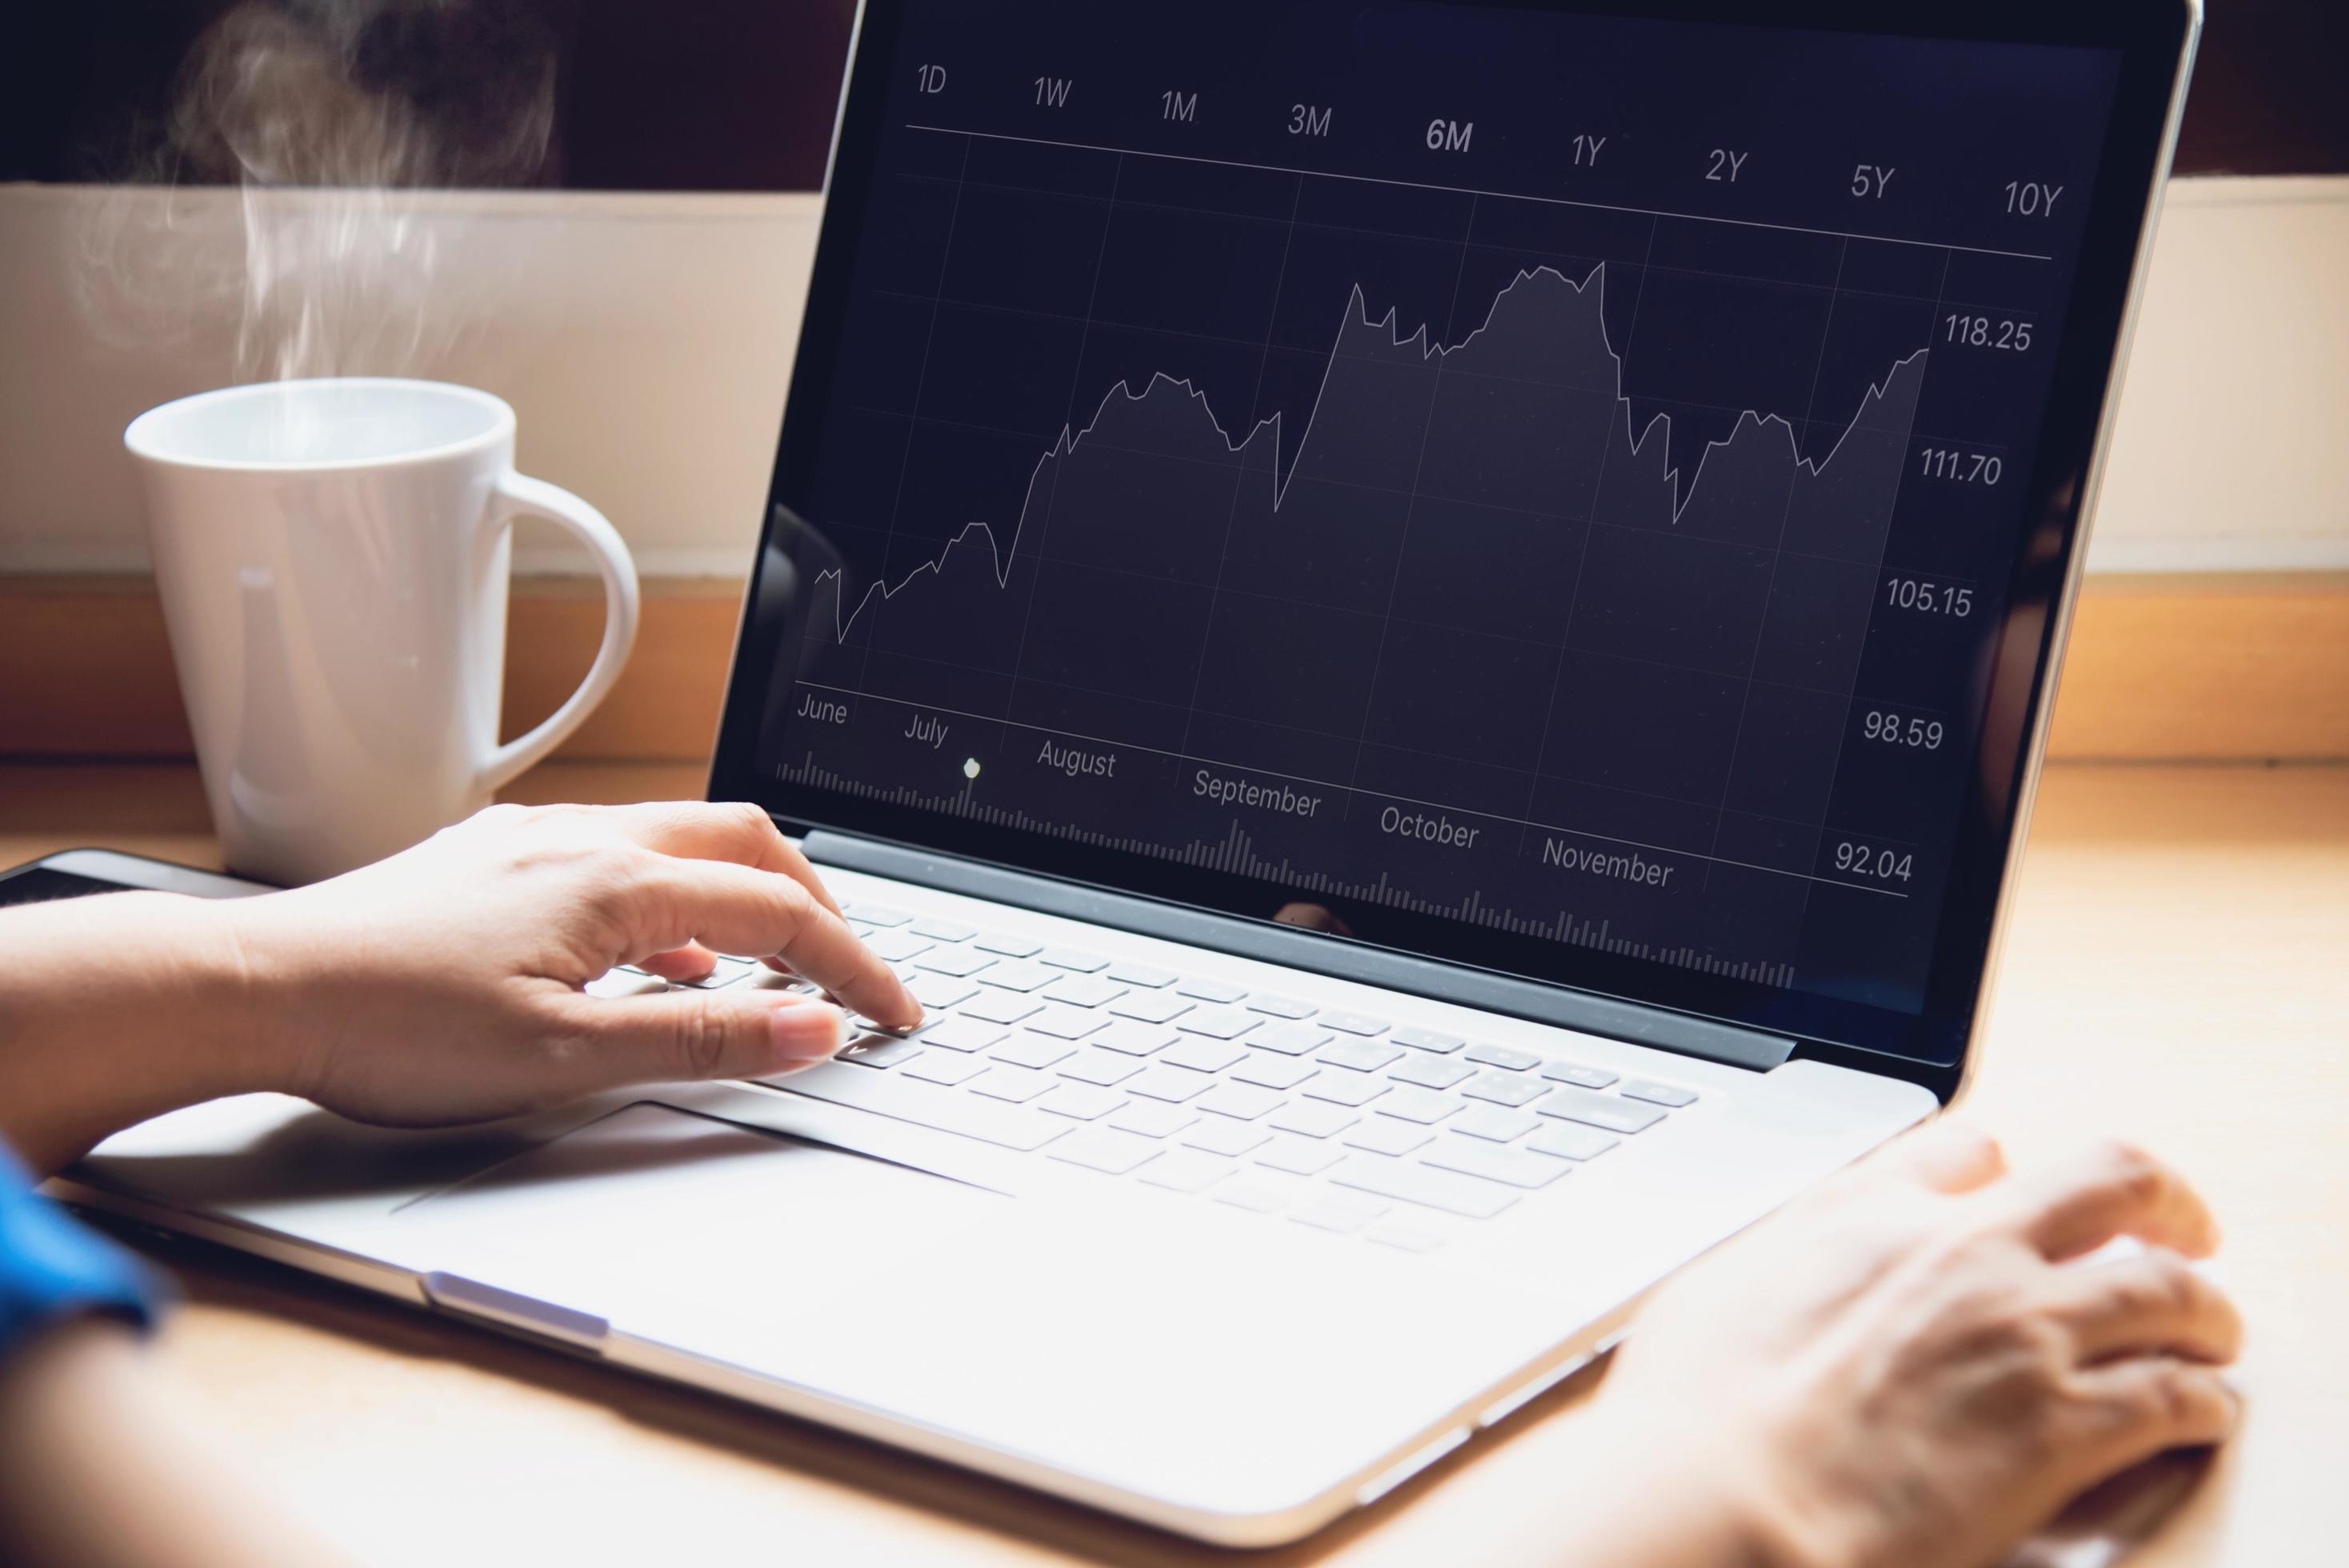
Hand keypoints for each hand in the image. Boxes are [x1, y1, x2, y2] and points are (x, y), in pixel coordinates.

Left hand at [222, 801, 920, 1127]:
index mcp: (616, 882)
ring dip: (744, 897)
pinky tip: (652, 964)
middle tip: (848, 971)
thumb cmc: (390, 1027)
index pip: (779, 913)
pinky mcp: (495, 854)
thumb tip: (811, 1029)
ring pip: (682, 842)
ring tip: (763, 972)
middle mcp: (584, 838)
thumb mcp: (563, 1059)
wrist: (255, 991)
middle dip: (818, 902)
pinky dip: (674, 903)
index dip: (854, 966)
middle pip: (747, 843)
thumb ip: (702, 1039)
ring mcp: (536, 839)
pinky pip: (621, 857)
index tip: (894, 1013)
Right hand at [1572, 1126, 2241, 1567]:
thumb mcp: (1718, 1285)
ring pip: (2169, 1290)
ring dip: (2203, 1309)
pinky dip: (2202, 1401)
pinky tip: (2200, 1411)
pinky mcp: (2064, 1425)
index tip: (2021, 1188)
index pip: (1972, 1152)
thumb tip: (1789, 1250)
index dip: (2008, 1171)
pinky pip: (2176, 1395)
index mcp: (1874, 1213)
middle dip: (2164, 1201)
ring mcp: (2024, 1334)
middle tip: (2180, 1228)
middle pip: (2111, 1181)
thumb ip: (1782, 1249)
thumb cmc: (1698, 1413)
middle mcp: (1966, 1253)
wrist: (1731, 1500)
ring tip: (2209, 1331)